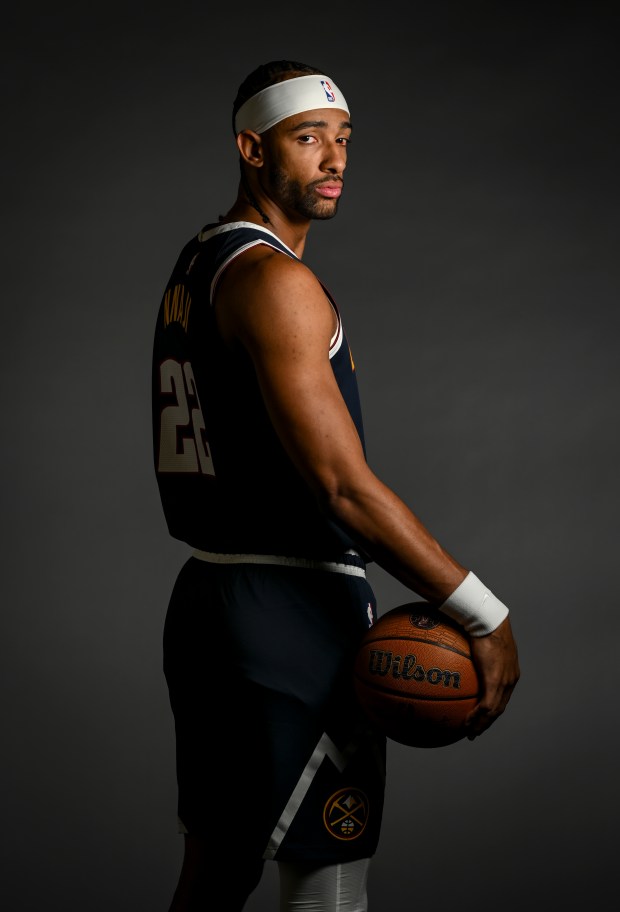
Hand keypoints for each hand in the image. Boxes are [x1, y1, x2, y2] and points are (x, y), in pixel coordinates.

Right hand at [465, 615, 519, 739]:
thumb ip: (468, 648)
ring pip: (495, 711)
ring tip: (471, 732)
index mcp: (509, 671)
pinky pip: (487, 707)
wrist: (487, 619)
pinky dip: (477, 718)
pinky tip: (467, 723)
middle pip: (500, 707)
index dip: (493, 707)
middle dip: (488, 721)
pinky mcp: (495, 682)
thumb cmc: (480, 623)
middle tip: (476, 730)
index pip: (503, 695)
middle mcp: (510, 679)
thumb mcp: (476, 638)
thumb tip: (449, 647)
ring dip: (482, 724)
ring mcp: (504, 681)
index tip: (483, 715)